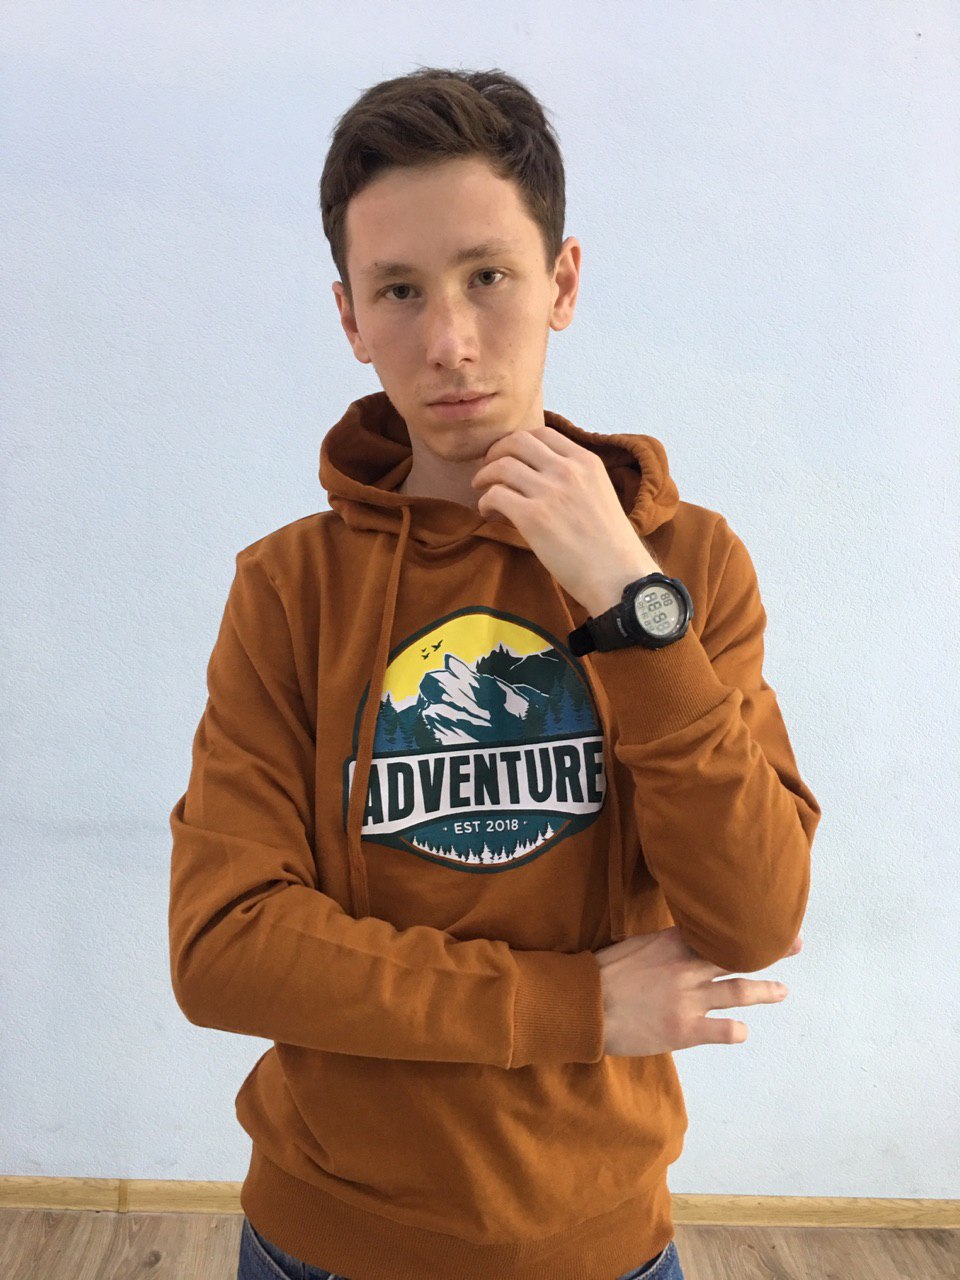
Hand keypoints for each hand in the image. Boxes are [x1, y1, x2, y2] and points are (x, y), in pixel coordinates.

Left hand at [470, 425, 658, 615]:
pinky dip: (485, 502)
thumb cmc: (610, 546)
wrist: (618, 576)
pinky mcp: (533, 517)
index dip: (518, 442)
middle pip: (517, 441)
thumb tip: (538, 479)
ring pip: (501, 466)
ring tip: (482, 491)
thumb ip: (573, 480)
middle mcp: (568, 470)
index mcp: (587, 462)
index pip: (543, 433)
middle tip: (488, 469)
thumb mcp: (599, 495)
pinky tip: (489, 513)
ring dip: (484, 477)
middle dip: (496, 452)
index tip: (509, 456)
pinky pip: (495, 495)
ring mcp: (550, 492)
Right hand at [594, 927, 802, 1056]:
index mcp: (671, 942)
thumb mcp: (634, 947)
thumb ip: (663, 945)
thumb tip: (682, 942)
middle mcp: (686, 967)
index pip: (715, 930)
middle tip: (795, 944)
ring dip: (765, 990)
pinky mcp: (686, 1029)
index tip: (767, 917)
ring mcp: (688, 998)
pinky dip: (736, 1030)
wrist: (585, 1006)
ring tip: (781, 991)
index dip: (743, 926)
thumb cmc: (602, 975)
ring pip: (738, 990)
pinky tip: (742, 1031)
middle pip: (736, 955)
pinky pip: (723, 1030)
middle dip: (768, 950)